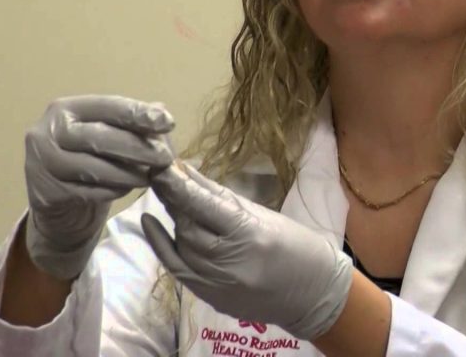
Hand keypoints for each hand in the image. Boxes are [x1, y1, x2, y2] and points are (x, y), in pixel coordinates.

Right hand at [24, 95, 174, 279]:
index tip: (168, 122)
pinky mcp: (45, 192)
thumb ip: (132, 122)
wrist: (59, 198)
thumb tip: (161, 110)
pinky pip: (88, 191)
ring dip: (129, 173)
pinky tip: (128, 189)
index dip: (139, 114)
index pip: (107, 106)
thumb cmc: (89, 156)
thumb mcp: (107, 133)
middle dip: (138, 148)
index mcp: (65, 109)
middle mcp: (47, 131)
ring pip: (94, 168)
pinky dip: (113, 190)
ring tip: (151, 177)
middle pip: (99, 137)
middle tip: (166, 158)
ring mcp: (42, 163)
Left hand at [142, 162, 353, 340]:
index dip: (178, 187)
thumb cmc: (298, 247)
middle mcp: (230, 263)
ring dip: (175, 221)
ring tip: (172, 198)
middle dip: (174, 200)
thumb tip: (188, 172)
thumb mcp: (264, 215)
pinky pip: (177, 269)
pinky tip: (151, 223)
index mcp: (250, 235)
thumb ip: (221, 197)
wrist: (314, 294)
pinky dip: (163, 246)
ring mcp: (217, 284)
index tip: (160, 167)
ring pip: (182, 246)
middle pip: (189, 227)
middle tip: (165, 177)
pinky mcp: (210, 297)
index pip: (204, 208)